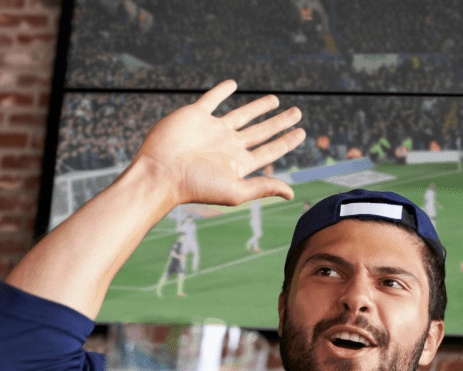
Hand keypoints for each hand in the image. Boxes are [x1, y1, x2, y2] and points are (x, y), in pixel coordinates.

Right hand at [133, 80, 304, 208]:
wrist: (161, 172)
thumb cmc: (196, 186)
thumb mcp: (235, 190)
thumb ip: (263, 188)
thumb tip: (291, 193)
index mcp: (239, 163)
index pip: (270, 149)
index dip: (286, 141)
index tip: (302, 132)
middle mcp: (228, 146)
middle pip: (261, 131)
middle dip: (279, 121)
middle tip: (297, 112)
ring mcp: (212, 130)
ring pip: (241, 114)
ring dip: (258, 107)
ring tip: (275, 100)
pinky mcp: (195, 115)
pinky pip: (212, 99)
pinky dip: (222, 91)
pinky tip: (232, 84)